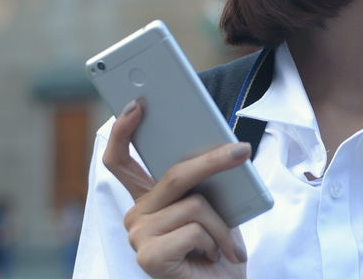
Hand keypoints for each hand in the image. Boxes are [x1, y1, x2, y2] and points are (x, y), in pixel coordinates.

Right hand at [102, 100, 249, 278]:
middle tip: (242, 151)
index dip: (123, 131)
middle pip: (172, 175)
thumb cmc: (217, 251)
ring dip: (221, 226)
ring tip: (225, 247)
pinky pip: (194, 229)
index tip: (137, 105)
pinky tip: (212, 258)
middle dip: (213, 161)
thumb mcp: (213, 208)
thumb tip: (218, 145)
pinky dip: (216, 242)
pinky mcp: (148, 257)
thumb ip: (201, 182)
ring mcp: (137, 237)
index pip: (120, 160)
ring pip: (193, 204)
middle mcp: (135, 216)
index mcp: (146, 201)